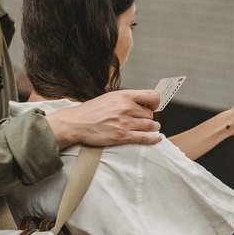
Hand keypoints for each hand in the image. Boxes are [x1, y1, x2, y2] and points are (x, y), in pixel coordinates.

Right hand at [46, 89, 161, 147]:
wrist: (77, 123)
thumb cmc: (91, 110)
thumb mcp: (110, 97)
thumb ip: (126, 99)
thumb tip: (141, 103)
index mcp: (124, 96)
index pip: (152, 96)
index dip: (155, 102)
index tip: (153, 106)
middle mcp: (127, 108)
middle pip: (150, 113)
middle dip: (149, 117)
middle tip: (144, 119)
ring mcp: (126, 123)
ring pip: (150, 125)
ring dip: (153, 127)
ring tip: (152, 128)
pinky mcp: (123, 136)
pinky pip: (144, 137)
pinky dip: (153, 138)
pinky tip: (156, 138)